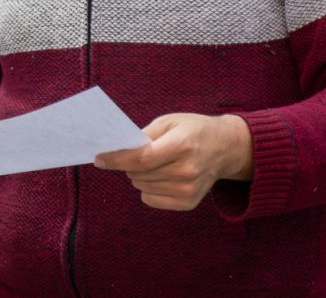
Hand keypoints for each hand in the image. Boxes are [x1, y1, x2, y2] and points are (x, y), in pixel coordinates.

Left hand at [94, 113, 253, 210]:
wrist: (227, 148)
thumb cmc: (193, 131)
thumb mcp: (170, 122)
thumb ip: (143, 136)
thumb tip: (117, 150)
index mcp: (183, 145)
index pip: (142, 159)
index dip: (116, 159)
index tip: (99, 159)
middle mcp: (188, 170)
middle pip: (139, 174)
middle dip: (128, 164)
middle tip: (136, 154)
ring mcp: (189, 189)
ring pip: (142, 187)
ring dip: (139, 176)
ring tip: (156, 164)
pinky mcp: (188, 203)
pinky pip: (150, 199)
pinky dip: (148, 189)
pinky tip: (161, 177)